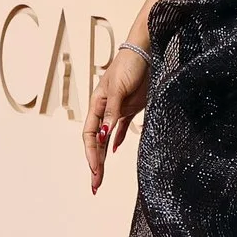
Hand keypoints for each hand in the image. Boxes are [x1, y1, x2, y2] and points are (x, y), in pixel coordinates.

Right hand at [84, 45, 151, 191]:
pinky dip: (118, 140)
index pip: (90, 136)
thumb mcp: (119, 89)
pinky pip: (121, 128)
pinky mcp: (131, 107)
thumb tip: (104, 136)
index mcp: (97, 105)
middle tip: (95, 185)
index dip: (91, 154)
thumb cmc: (129, 65)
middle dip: (95, 163)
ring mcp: (118, 110)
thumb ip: (113, 112)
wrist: (146, 51)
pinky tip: (115, 152)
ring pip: (107, 139)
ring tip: (100, 176)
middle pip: (96, 142)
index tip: (96, 171)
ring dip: (104, 157)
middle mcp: (105, 110)